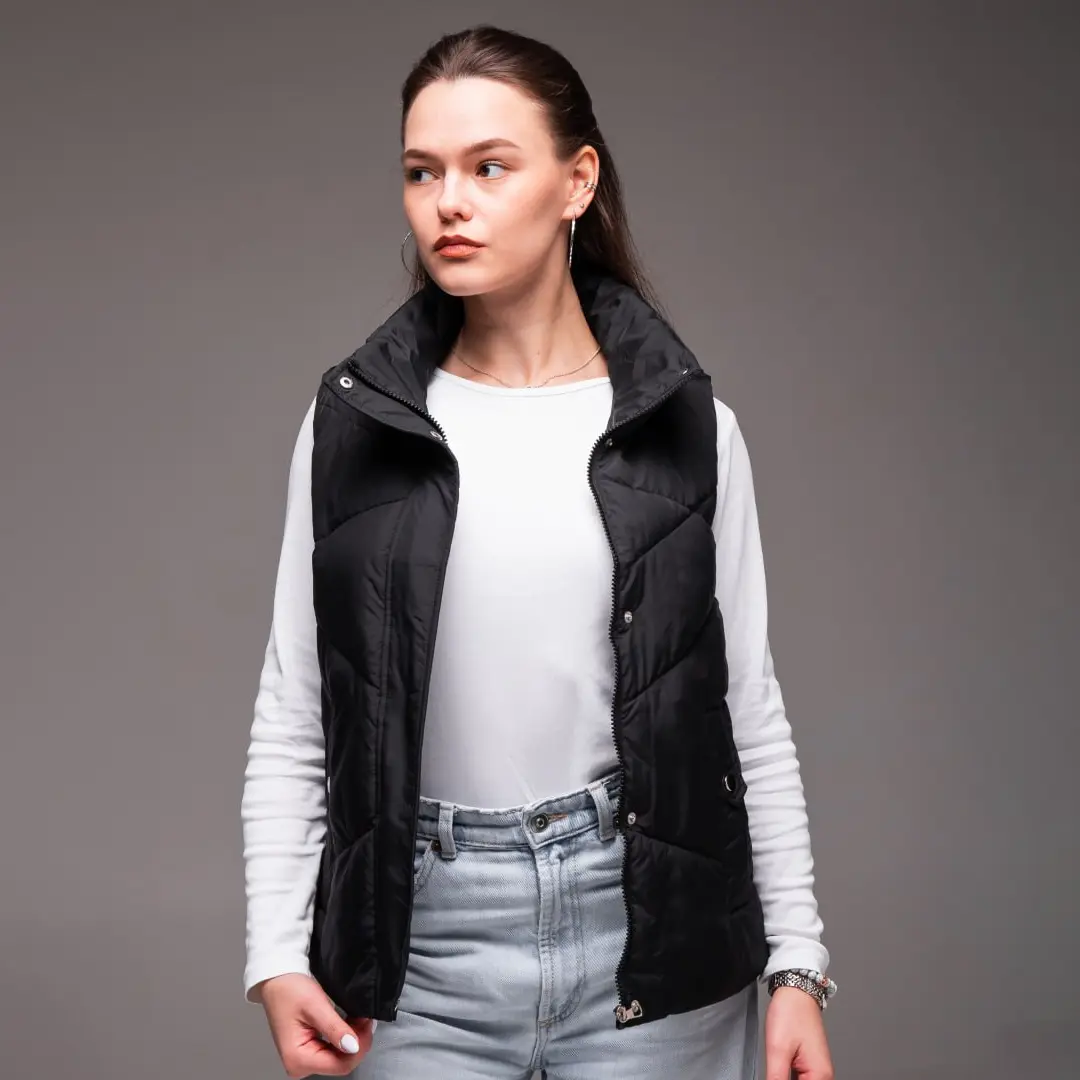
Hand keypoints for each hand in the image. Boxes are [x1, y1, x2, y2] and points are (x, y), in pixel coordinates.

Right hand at [255, 972, 374, 1076]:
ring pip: (339, 1056)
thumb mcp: (315, 1006)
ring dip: (352, 1038)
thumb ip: (335, 1029)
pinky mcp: (308, 1050)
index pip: (339, 1065)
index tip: (368, 1026)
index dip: (359, 1047)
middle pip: (340, 1062)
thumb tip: (353, 1047)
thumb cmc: (288, 990)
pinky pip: (333, 1049)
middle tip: (364, 1019)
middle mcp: (299, 1064)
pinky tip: (349, 1022)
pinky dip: (344, 1036)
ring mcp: (303, 1058)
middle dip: (357, 1042)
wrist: (277, 980)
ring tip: (357, 1018)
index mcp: (297, 1059)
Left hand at [764, 986, 834, 1079]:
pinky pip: (799, 1078)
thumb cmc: (791, 1012)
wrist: (795, 990)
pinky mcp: (809, 1062)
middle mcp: (822, 1075)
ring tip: (776, 1065)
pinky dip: (787, 1077)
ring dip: (784, 1077)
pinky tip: (778, 1070)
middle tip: (774, 1070)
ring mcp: (816, 1069)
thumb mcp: (777, 1050)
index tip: (773, 1076)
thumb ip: (776, 1078)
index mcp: (820, 1076)